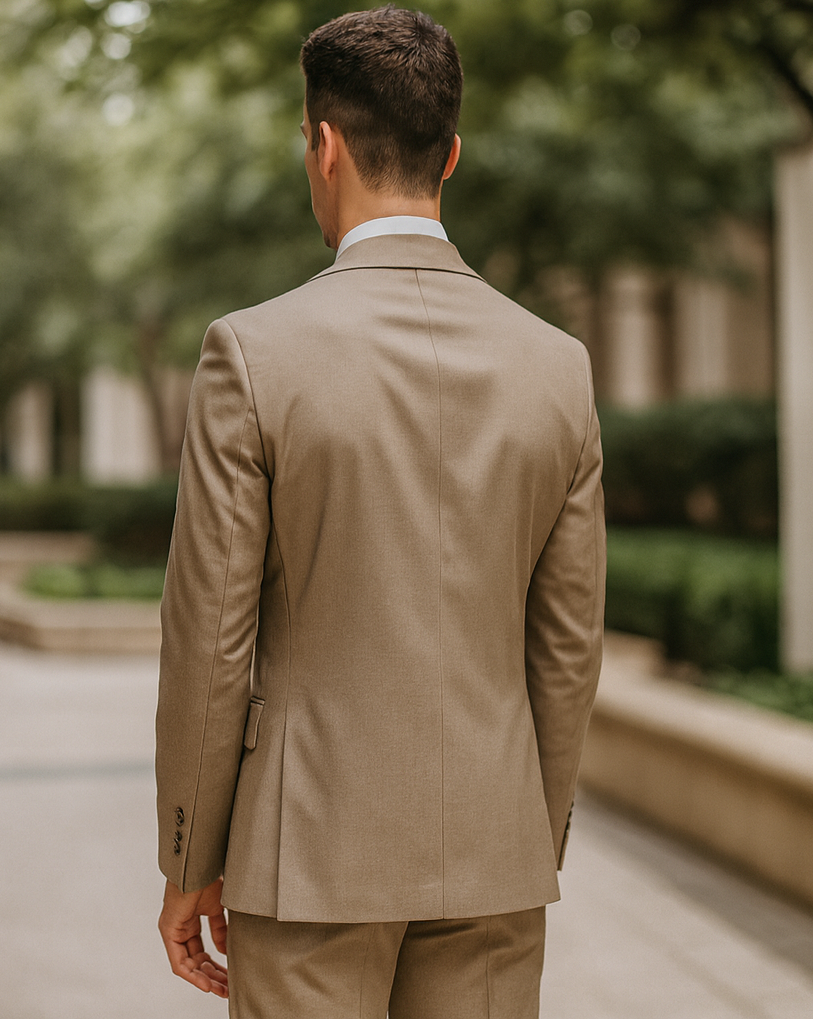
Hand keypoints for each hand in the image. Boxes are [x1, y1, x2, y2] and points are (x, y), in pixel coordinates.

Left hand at [158, 877, 228, 997]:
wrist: (200, 865)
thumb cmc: (209, 878)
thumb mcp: (218, 908)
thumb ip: (220, 929)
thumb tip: (224, 950)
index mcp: (190, 921)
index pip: (201, 951)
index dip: (215, 965)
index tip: (229, 974)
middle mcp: (179, 928)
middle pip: (196, 961)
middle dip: (212, 976)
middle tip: (227, 987)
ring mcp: (172, 931)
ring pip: (187, 965)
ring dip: (204, 980)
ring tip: (220, 990)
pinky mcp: (169, 932)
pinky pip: (179, 963)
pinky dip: (193, 976)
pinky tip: (207, 984)